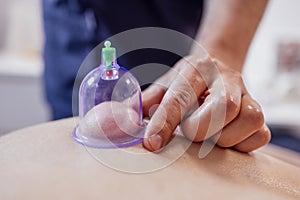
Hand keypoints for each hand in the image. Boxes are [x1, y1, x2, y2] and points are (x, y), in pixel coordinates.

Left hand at [142, 54, 270, 152]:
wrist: (217, 69)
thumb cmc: (187, 82)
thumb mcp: (165, 85)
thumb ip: (145, 102)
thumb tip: (122, 119)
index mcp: (197, 69)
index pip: (181, 96)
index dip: (165, 121)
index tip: (152, 143)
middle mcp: (226, 78)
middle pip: (225, 106)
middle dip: (202, 128)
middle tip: (189, 130)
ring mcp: (248, 94)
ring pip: (248, 119)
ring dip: (223, 137)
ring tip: (208, 133)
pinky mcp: (260, 112)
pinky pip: (260, 134)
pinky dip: (241, 143)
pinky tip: (225, 136)